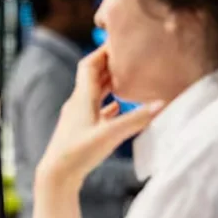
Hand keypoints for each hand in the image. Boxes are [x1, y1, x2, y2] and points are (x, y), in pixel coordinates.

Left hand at [36, 46, 163, 188]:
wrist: (56, 177)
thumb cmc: (79, 154)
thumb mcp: (110, 136)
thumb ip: (136, 119)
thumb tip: (161, 104)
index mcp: (82, 98)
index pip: (90, 64)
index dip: (103, 51)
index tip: (119, 40)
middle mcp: (77, 103)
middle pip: (93, 76)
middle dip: (110, 65)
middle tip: (129, 56)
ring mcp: (77, 117)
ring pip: (94, 93)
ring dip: (109, 84)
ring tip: (127, 78)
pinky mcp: (79, 130)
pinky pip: (95, 110)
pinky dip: (107, 105)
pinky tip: (117, 108)